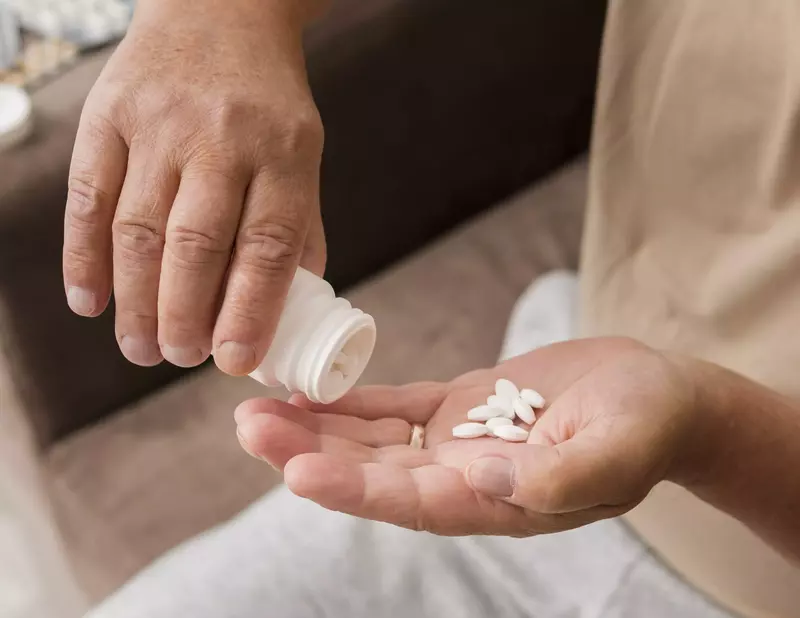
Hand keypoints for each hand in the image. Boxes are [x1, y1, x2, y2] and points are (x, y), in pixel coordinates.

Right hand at [63, 0, 325, 373]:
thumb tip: (283, 313)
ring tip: (140, 348)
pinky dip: (83, 256)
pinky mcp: (108, 115)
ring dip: (135, 300)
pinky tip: (89, 301)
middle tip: (178, 357)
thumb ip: (295, 232)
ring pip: (138, 229)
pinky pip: (88, 196)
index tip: (232, 361)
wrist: (220, 12)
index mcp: (284, 155)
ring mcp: (159, 124)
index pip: (266, 246)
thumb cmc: (267, 106)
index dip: (248, 311)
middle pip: (195, 244)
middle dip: (182, 315)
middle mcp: (221, 139)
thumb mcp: (302, 158)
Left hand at [234, 337, 700, 535]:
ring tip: (257, 410)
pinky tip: (308, 390)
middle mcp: (464, 478)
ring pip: (372, 440)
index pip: (415, 503)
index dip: (357, 490)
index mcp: (499, 501)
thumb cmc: (647, 426)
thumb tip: (483, 475)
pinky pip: (393, 405)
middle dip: (311, 453)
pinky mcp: (457, 405)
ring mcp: (456, 441)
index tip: (301, 471)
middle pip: (375, 473)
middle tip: (252, 430)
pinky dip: (350, 399)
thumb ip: (555, 476)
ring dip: (316, 426)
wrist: (656, 394)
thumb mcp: (617, 451)